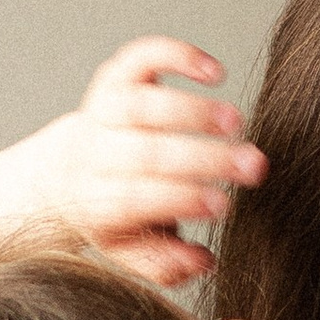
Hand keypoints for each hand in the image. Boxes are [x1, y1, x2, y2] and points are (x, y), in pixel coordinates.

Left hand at [0, 38, 266, 286]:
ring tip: (237, 122)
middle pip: (145, 152)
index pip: (135, 198)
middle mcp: (93, 152)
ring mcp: (101, 110)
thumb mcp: (131, 250)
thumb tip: (205, 262)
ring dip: (192, 110)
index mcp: (95, 201)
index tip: (223, 204)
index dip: (179, 199)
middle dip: (203, 158)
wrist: (65, 173)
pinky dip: (175, 56)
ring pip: (141, 104)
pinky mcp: (114, 77)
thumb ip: (166, 263)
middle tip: (253, 166)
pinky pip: (139, 58)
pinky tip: (214, 72)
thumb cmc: (112, 216)